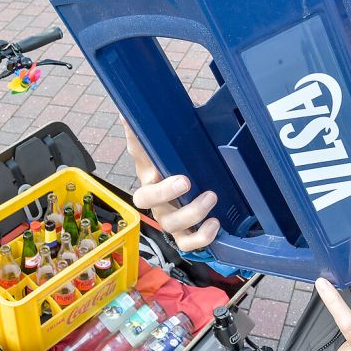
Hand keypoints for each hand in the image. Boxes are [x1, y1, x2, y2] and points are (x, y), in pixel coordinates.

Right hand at [122, 119, 219, 250]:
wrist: (202, 195)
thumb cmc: (187, 167)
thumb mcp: (181, 144)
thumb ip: (165, 128)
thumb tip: (135, 108)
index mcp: (150, 171)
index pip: (137, 153)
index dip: (136, 144)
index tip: (143, 132)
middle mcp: (155, 198)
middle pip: (145, 199)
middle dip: (165, 192)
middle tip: (185, 180)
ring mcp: (169, 218)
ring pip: (170, 224)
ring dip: (192, 212)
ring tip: (211, 197)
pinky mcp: (184, 235)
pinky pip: (187, 243)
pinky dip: (201, 237)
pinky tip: (215, 223)